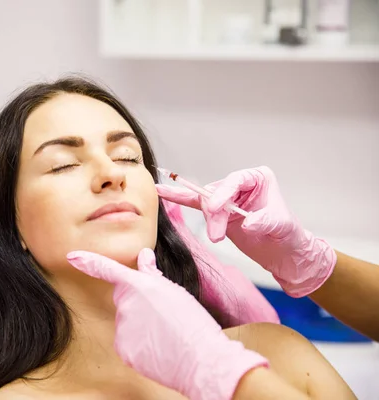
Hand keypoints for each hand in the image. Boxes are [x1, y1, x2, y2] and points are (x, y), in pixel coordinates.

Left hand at [66, 248, 267, 399]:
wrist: (202, 360)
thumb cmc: (194, 324)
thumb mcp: (175, 292)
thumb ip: (153, 274)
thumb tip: (144, 256)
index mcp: (140, 286)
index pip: (108, 270)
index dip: (88, 262)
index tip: (72, 257)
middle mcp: (126, 305)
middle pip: (124, 298)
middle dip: (137, 302)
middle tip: (162, 314)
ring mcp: (123, 328)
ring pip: (127, 322)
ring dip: (140, 325)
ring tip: (164, 333)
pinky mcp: (124, 350)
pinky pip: (128, 342)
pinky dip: (140, 345)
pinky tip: (158, 348)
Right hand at [156, 166, 335, 296]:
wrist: (284, 255)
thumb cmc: (288, 236)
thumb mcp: (281, 226)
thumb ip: (265, 221)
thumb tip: (247, 223)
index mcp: (258, 178)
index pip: (235, 180)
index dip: (223, 193)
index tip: (216, 210)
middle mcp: (241, 184)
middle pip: (217, 193)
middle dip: (215, 215)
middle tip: (218, 235)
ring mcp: (227, 198)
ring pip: (206, 204)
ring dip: (209, 221)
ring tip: (217, 237)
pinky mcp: (217, 212)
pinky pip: (195, 204)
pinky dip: (180, 199)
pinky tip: (162, 192)